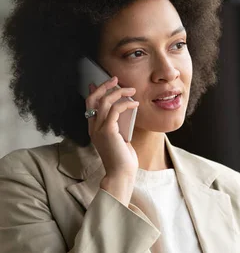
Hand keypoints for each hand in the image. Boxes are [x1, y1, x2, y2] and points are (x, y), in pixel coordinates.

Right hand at [86, 77, 138, 204]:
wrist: (121, 174)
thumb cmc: (123, 159)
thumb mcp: (120, 138)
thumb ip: (119, 126)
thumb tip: (125, 113)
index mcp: (94, 129)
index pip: (90, 105)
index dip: (95, 91)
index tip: (102, 82)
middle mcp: (93, 128)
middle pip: (93, 99)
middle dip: (104, 86)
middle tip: (116, 79)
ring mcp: (99, 129)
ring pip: (105, 102)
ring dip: (119, 92)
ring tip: (132, 90)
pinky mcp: (108, 131)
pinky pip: (116, 110)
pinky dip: (126, 103)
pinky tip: (135, 104)